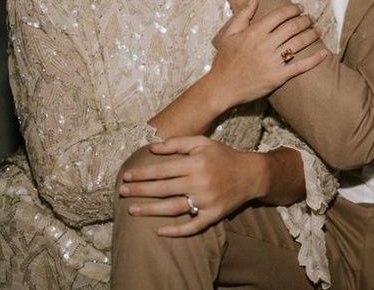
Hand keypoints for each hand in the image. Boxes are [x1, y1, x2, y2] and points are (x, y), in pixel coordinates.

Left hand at [119, 136, 266, 236]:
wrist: (251, 174)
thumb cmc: (223, 156)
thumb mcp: (202, 143)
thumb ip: (177, 143)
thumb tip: (152, 149)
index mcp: (195, 163)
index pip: (162, 170)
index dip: (142, 174)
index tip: (126, 177)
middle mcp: (199, 182)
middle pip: (163, 189)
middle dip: (140, 191)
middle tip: (122, 193)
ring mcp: (206, 200)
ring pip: (173, 208)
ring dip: (150, 210)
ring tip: (132, 210)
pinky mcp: (213, 215)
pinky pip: (193, 226)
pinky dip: (176, 230)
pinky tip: (160, 231)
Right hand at [208, 0, 327, 106]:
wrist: (222, 88)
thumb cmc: (224, 61)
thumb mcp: (229, 35)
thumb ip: (243, 15)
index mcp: (254, 32)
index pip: (279, 15)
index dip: (293, 9)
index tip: (301, 8)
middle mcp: (265, 44)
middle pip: (292, 27)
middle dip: (305, 20)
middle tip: (311, 19)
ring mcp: (273, 61)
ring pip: (298, 43)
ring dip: (312, 35)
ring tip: (318, 31)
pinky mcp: (278, 77)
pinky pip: (300, 66)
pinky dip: (314, 59)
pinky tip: (324, 53)